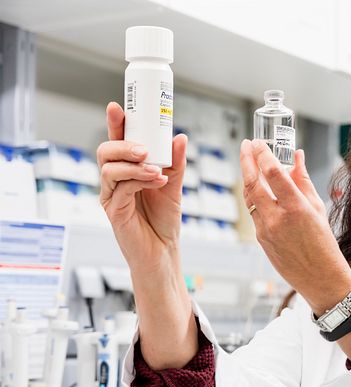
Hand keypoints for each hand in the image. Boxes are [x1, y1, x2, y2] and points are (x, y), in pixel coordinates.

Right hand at [98, 102, 186, 275]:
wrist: (163, 251)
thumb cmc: (163, 220)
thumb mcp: (175, 186)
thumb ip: (176, 163)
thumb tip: (180, 137)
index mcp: (128, 170)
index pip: (118, 142)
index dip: (116, 124)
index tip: (118, 107)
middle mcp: (115, 181)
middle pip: (106, 152)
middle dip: (124, 144)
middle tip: (145, 149)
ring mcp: (112, 195)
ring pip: (110, 169)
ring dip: (135, 166)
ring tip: (157, 171)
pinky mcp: (113, 211)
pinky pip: (120, 189)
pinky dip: (139, 181)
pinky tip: (158, 182)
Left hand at [239, 140, 350, 313]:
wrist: (320, 277)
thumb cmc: (324, 243)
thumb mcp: (318, 208)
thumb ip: (303, 180)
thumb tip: (296, 156)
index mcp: (297, 208)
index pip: (273, 174)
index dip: (263, 155)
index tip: (259, 142)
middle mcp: (278, 218)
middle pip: (254, 182)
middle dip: (247, 160)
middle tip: (246, 145)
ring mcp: (266, 230)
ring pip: (250, 196)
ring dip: (247, 176)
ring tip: (248, 160)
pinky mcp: (260, 239)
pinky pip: (254, 211)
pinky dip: (254, 195)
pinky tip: (257, 186)